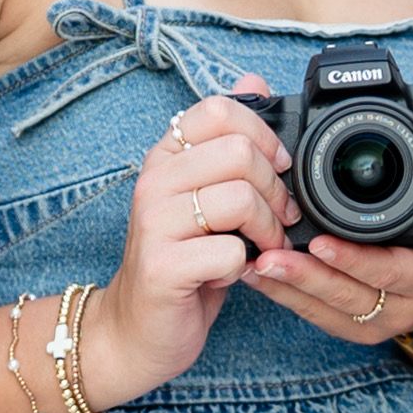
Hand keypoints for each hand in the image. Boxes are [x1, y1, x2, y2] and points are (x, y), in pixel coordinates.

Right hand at [84, 85, 294, 411]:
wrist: (136, 330)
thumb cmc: (180, 260)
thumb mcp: (204, 193)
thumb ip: (227, 140)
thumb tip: (253, 82)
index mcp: (165, 156)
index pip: (219, 109)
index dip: (263, 135)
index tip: (276, 168)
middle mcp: (153, 182)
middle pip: (240, 153)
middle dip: (275, 191)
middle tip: (277, 220)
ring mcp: (154, 224)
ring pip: (240, 199)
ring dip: (267, 229)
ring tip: (261, 247)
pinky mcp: (163, 267)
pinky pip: (231, 252)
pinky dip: (245, 267)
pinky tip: (232, 275)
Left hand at [248, 124, 412, 347]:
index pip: (392, 271)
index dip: (356, 259)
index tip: (320, 240)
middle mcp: (404, 303)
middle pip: (351, 295)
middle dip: (309, 275)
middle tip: (271, 253)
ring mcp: (376, 322)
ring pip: (328, 309)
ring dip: (290, 286)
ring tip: (255, 261)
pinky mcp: (352, 330)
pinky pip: (315, 317)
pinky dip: (285, 297)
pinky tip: (256, 276)